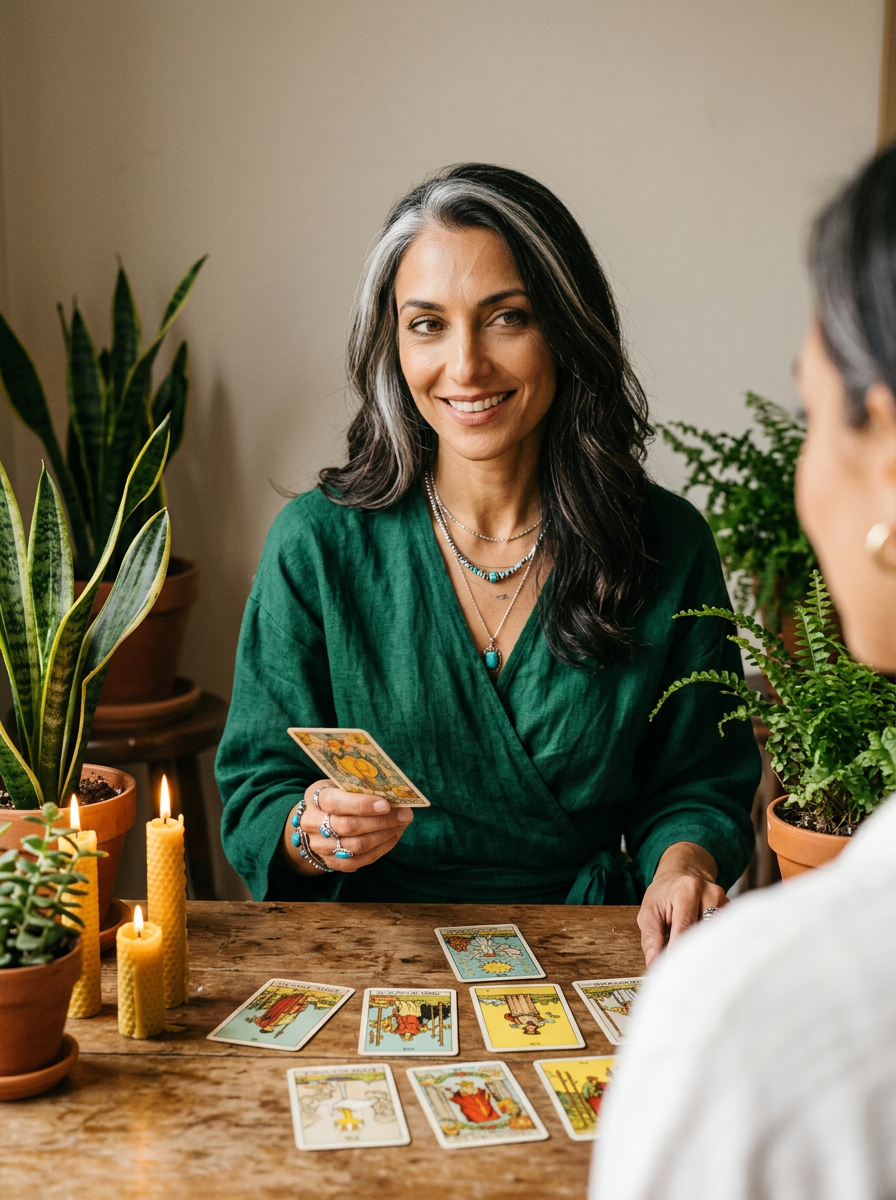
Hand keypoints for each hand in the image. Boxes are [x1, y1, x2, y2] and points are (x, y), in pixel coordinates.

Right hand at [283, 780, 413, 875]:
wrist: (317, 821)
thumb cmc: (336, 796)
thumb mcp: (341, 785)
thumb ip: (361, 788)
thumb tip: (393, 793)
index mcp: (316, 798)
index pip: (336, 803)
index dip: (362, 805)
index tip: (387, 804)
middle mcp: (313, 823)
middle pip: (349, 827)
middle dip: (381, 821)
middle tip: (405, 815)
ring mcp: (320, 846)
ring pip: (356, 846)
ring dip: (384, 835)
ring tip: (402, 825)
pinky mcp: (332, 862)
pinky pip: (359, 860)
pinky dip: (380, 849)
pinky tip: (393, 836)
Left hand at [637, 841, 725, 966]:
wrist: (683, 873)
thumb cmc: (664, 894)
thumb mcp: (649, 911)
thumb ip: (651, 938)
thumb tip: (653, 965)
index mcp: (686, 891)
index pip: (684, 929)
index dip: (678, 953)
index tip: (673, 973)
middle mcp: (709, 893)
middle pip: (704, 934)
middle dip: (693, 956)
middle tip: (684, 978)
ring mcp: (724, 901)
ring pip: (717, 937)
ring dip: (705, 953)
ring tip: (695, 967)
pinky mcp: (732, 910)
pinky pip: (724, 935)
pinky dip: (714, 947)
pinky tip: (705, 955)